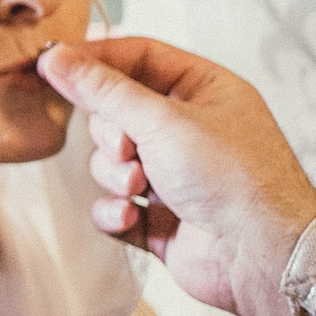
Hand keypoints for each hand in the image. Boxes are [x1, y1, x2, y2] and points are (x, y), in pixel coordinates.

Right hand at [37, 37, 315, 315]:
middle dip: (112, 135)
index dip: (96, 59)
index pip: (138, 57)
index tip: (54, 64)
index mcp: (203, 90)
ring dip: (116, 175)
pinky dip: (115, 210)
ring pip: (111, 161)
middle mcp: (189, 129)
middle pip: (117, 112)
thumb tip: (56, 58)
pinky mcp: (159, 217)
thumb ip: (103, 90)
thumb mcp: (163, 121)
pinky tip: (131, 216)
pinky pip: (114, 204)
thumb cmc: (235, 179)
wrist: (262, 257)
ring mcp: (174, 175)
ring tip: (140, 189)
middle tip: (127, 149)